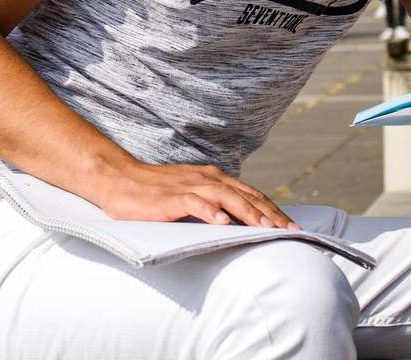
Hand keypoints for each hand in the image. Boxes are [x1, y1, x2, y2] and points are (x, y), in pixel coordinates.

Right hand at [84, 159, 296, 228]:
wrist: (118, 179)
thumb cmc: (154, 193)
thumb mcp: (190, 197)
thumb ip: (213, 205)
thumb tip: (238, 225)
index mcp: (214, 179)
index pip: (251, 194)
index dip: (274, 209)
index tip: (292, 227)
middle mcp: (206, 179)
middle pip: (246, 195)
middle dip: (270, 214)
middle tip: (290, 231)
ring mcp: (189, 186)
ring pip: (226, 196)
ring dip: (248, 212)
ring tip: (266, 227)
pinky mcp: (170, 197)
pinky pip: (193, 202)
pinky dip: (209, 211)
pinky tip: (221, 221)